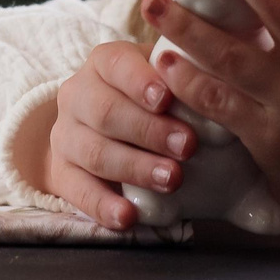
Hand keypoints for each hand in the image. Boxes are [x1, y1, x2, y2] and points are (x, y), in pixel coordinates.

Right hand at [34, 41, 195, 230]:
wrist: (109, 135)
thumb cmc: (155, 104)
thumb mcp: (169, 81)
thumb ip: (189, 79)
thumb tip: (218, 81)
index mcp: (105, 63)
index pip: (116, 64)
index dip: (139, 81)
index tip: (167, 99)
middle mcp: (78, 94)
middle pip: (105, 111)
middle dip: (148, 130)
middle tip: (188, 146)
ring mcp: (65, 135)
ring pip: (94, 152)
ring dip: (135, 168)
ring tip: (172, 180)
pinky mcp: (61, 173)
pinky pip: (78, 191)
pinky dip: (103, 206)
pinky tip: (128, 216)